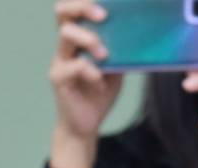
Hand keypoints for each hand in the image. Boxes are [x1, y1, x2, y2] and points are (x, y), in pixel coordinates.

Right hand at [49, 1, 124, 167]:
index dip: (84, 1)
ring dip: (89, 39)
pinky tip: (100, 84)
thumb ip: (120, 50)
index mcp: (79, 39)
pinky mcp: (58, 79)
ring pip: (66, 34)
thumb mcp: (116, 67)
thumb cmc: (99, 94)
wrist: (85, 125)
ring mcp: (60, 61)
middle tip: (103, 16)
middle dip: (82, 7)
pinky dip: (92, 72)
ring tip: (105, 55)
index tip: (107, 4)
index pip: (74, 10)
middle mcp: (66, 46)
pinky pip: (75, 66)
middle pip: (62, 12)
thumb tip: (139, 32)